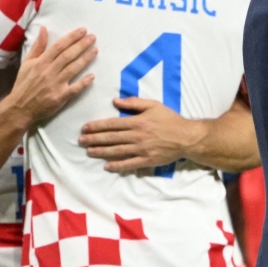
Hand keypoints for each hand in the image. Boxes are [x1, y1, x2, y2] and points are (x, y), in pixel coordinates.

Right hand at [3, 27, 95, 123]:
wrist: (19, 108)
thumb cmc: (24, 84)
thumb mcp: (27, 63)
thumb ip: (37, 47)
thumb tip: (43, 29)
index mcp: (40, 63)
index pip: (58, 47)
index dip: (71, 37)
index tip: (83, 30)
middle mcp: (48, 72)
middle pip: (67, 56)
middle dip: (81, 45)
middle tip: (93, 37)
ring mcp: (54, 85)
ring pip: (72, 69)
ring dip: (85, 59)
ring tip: (95, 50)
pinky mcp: (60, 98)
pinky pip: (74, 89)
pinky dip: (83, 83)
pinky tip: (92, 76)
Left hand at [79, 97, 204, 171]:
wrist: (186, 137)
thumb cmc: (170, 119)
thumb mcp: (154, 105)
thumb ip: (134, 103)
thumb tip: (115, 101)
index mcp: (137, 122)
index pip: (112, 124)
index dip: (97, 126)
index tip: (85, 128)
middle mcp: (137, 136)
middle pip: (111, 138)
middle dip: (94, 139)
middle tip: (81, 141)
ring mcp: (141, 149)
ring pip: (117, 151)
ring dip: (101, 151)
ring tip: (89, 151)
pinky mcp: (147, 160)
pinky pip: (129, 164)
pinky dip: (117, 165)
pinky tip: (107, 166)